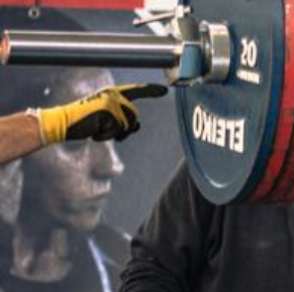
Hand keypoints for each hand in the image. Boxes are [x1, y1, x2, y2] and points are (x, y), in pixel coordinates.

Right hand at [39, 83, 167, 144]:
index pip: (136, 91)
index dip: (151, 91)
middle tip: (104, 128)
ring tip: (98, 128)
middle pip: (135, 117)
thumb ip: (125, 120)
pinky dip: (107, 136)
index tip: (165, 91)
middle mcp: (113, 95)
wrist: (64, 123)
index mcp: (113, 93)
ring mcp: (111, 102)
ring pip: (128, 125)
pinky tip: (94, 131)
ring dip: (114, 133)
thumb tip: (138, 125)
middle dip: (124, 129)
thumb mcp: (108, 120)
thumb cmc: (85, 122)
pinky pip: (118, 131)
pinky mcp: (108, 112)